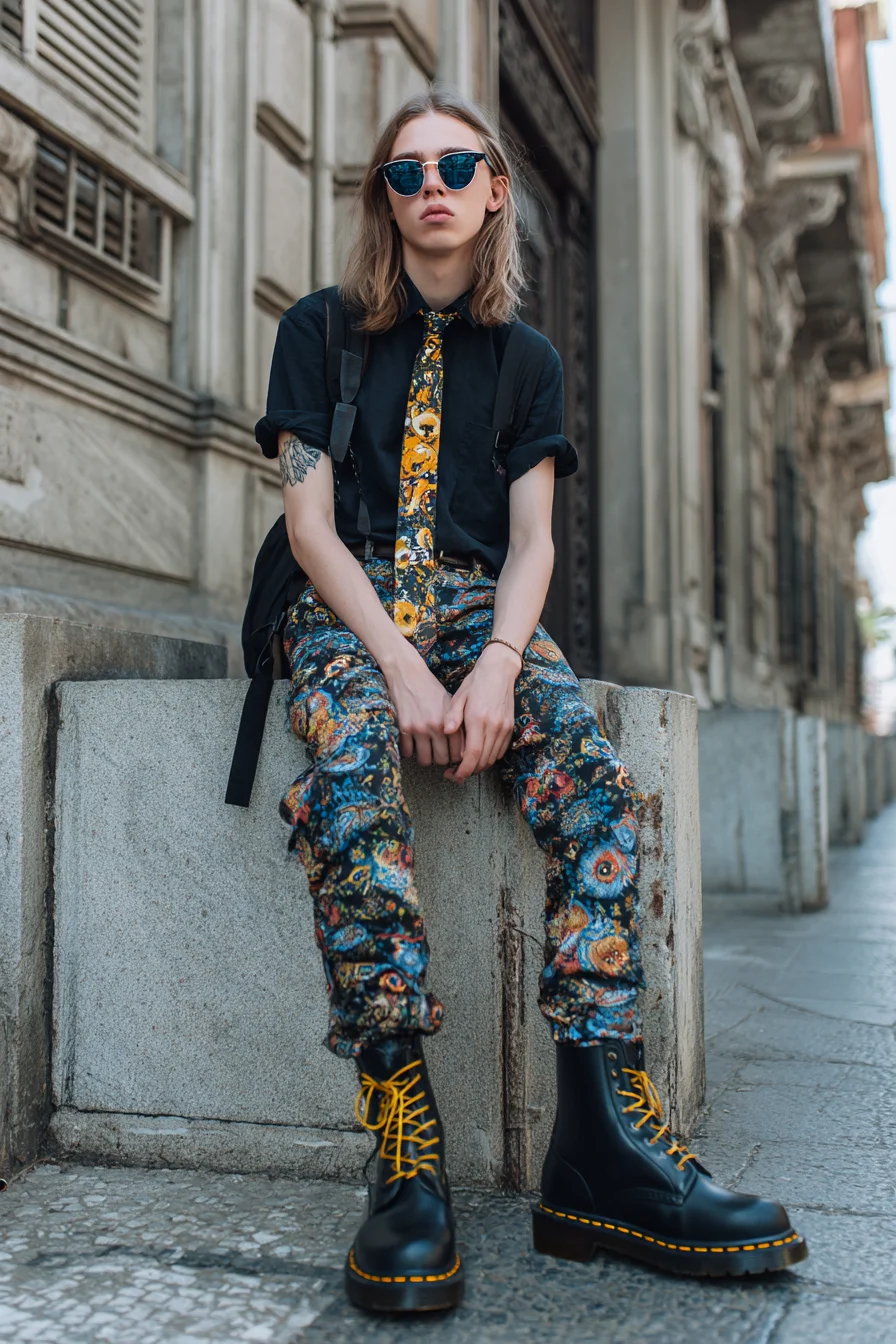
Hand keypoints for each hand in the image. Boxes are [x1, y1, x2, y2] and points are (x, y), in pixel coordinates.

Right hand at [385, 649, 464, 767]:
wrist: (407, 674)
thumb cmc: (431, 689)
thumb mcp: (450, 703)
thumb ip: (458, 724)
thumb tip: (464, 747)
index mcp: (450, 721)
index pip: (458, 752)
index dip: (456, 757)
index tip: (452, 754)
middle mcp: (436, 727)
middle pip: (442, 759)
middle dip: (441, 759)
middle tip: (439, 754)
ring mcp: (419, 728)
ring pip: (425, 760)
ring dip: (426, 758)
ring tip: (426, 752)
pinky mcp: (403, 728)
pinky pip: (407, 753)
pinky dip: (410, 752)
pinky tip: (412, 745)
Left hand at [442, 642, 519, 782]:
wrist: (500, 670)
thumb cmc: (476, 682)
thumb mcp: (459, 696)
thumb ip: (452, 715)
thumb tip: (446, 732)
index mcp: (478, 719)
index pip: (472, 754)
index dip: (463, 769)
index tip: (453, 776)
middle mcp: (494, 726)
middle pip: (483, 761)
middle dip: (469, 772)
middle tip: (454, 774)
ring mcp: (504, 728)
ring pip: (492, 758)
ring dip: (479, 766)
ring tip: (465, 766)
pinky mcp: (510, 728)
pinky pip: (500, 751)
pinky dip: (489, 758)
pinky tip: (478, 755)